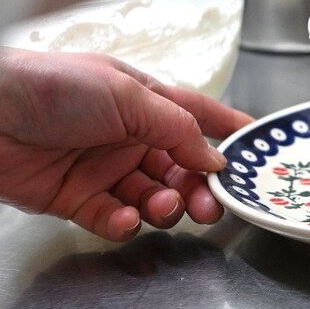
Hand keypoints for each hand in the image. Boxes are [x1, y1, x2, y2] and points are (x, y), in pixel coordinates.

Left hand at [0, 48, 253, 241]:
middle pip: (181, 166)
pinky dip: (125, 222)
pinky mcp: (77, 199)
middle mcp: (129, 136)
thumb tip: (214, 156)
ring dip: (167, 205)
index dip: (228, 129)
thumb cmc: (54, 86)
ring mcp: (104, 168)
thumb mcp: (127, 95)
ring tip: (165, 206)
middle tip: (213, 203)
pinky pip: (114, 217)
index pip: (197, 115)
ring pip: (154, 195)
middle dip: (201, 186)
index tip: (256, 144)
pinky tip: (124, 216)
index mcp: (145, 102)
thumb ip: (177, 127)